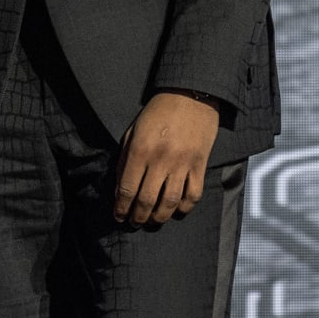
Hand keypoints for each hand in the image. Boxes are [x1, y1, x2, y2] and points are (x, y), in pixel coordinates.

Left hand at [113, 91, 220, 224]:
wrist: (191, 94)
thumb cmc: (158, 111)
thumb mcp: (133, 131)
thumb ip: (125, 160)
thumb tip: (120, 189)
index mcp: (140, 149)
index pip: (127, 188)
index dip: (121, 208)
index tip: (118, 216)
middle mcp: (161, 159)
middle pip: (147, 201)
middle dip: (137, 217)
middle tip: (133, 223)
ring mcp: (182, 164)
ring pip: (170, 203)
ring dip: (158, 218)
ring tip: (151, 221)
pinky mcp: (200, 165)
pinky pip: (193, 195)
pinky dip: (184, 208)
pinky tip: (176, 211)